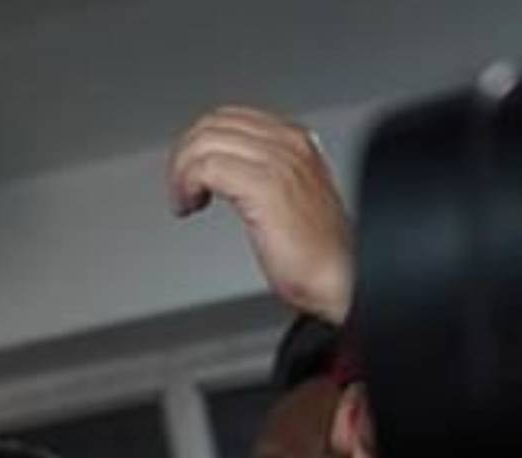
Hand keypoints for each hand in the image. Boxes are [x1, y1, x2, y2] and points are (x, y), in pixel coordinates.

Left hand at [169, 105, 353, 322]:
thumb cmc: (314, 250)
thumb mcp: (285, 195)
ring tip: (185, 201)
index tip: (191, 175)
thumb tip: (216, 167)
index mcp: (295, 140)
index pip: (228, 117)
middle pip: (212, 125)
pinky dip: (186, 185)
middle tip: (181, 188)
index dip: (197, 144)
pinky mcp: (266, 186)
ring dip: (181, 173)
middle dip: (184, 156)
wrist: (340, 277)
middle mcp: (289, 144)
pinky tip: (190, 207)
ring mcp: (280, 162)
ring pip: (205, 143)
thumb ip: (258, 171)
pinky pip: (207, 167)